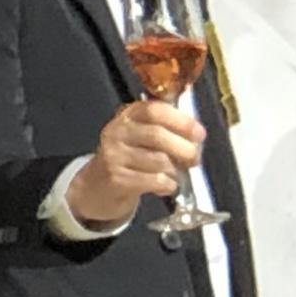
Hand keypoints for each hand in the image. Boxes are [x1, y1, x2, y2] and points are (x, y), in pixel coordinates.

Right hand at [68, 97, 201, 223]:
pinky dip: (167, 184)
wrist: (96, 186)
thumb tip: (195, 135)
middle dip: (183, 148)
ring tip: (176, 174)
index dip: (181, 121)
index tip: (199, 133)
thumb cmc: (127, 158)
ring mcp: (114, 155)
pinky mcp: (116, 178)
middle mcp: (117, 132)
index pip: (155, 111)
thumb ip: (166, 128)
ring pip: (158, 160)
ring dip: (175, 169)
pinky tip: (166, 185)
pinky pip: (153, 180)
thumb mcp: (140, 135)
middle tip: (194, 157)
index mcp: (128, 116)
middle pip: (157, 135)